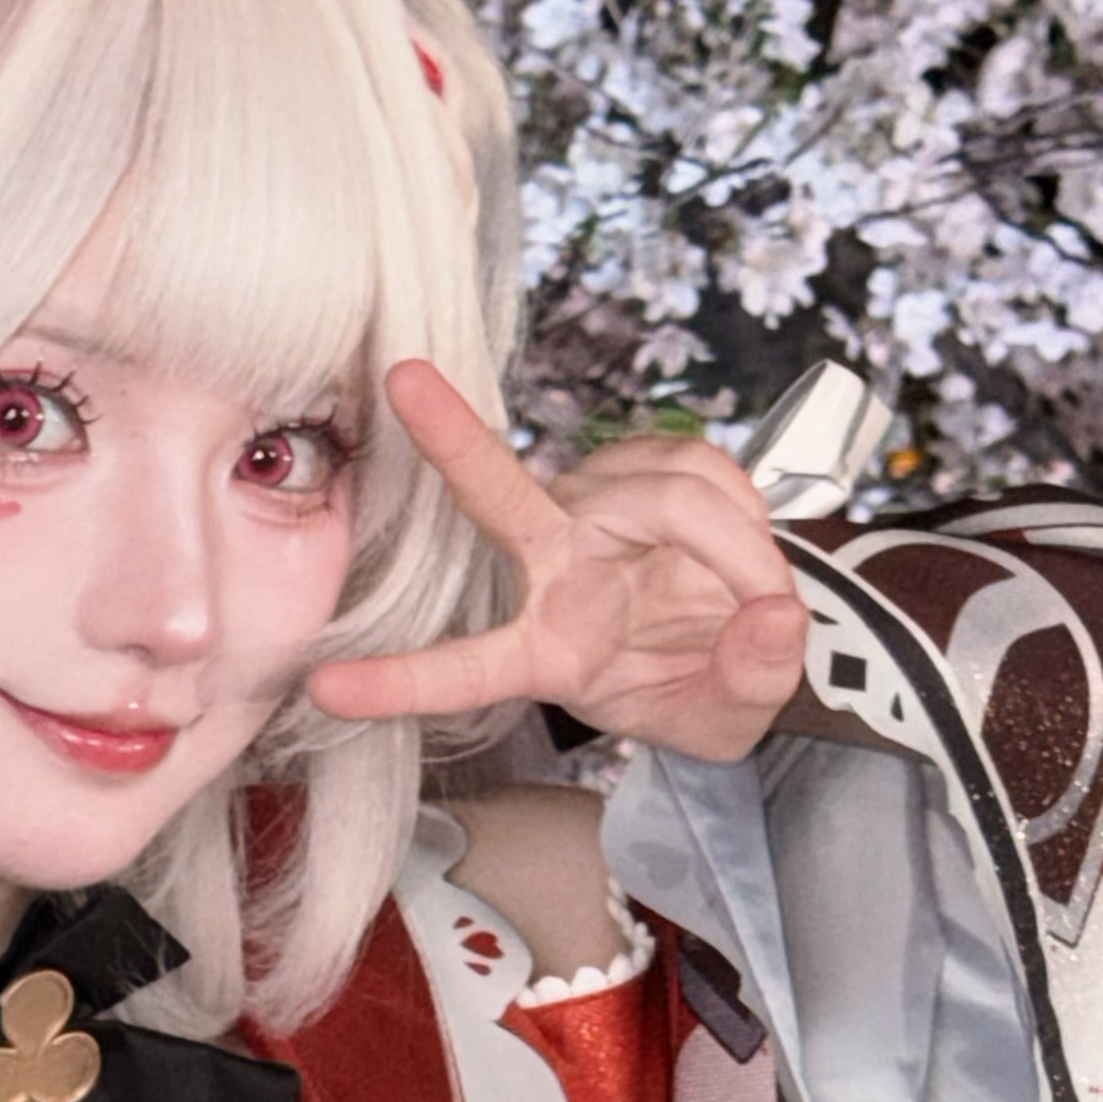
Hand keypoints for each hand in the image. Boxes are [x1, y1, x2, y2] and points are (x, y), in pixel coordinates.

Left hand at [310, 360, 810, 763]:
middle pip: (502, 499)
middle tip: (403, 382)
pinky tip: (745, 544)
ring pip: (660, 494)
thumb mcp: (729, 720)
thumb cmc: (705, 688)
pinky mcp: (643, 468)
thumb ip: (750, 678)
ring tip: (760, 591)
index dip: (401, 682)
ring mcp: (593, 509)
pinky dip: (743, 512)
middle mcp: (554, 568)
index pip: (466, 668)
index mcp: (548, 650)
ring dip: (731, 541)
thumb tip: (774, 620)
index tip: (328, 690)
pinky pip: (702, 471)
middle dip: (454, 440)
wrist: (743, 644)